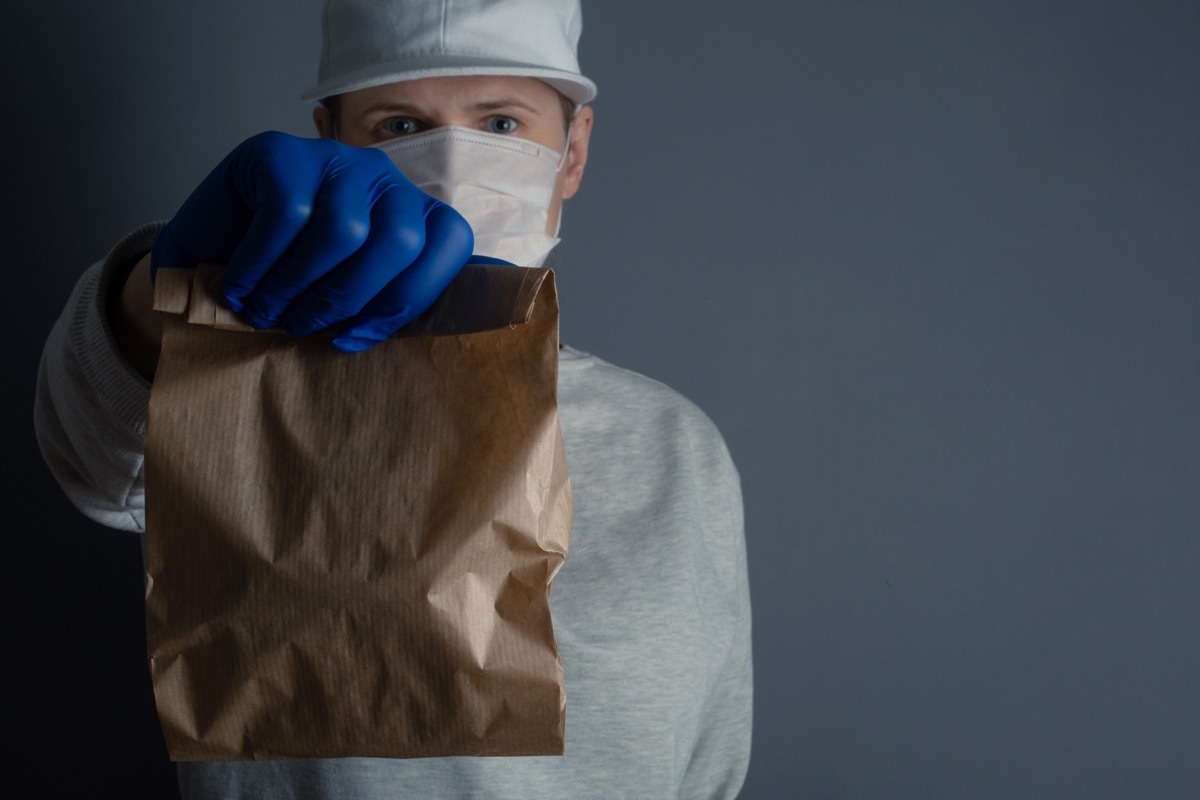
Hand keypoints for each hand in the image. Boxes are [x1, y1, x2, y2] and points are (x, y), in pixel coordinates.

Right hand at [150, 131, 473, 351]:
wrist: (200, 253)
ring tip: (266, 313)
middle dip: (348, 299)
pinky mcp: (283, 151)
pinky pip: (287, 214)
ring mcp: (335, 158)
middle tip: (302, 328)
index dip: (409, 298)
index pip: (450, 241)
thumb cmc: (281, 283)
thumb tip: (381, 334)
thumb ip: (378, 307)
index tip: (355, 338)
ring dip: (299, 286)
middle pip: (399, 241)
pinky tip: (239, 286)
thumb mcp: (339, 299)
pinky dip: (261, 263)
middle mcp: (383, 177)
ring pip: (344, 231)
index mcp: (412, 212)